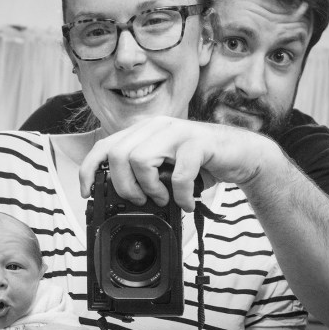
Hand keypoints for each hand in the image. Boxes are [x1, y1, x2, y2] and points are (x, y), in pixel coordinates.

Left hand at [79, 116, 271, 212]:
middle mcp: (157, 126)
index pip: (104, 146)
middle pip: (118, 155)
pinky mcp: (198, 143)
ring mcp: (177, 132)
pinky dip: (179, 195)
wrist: (241, 154)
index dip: (89, 169)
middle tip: (142, 200)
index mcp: (144, 132)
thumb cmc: (201, 164)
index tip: (87, 192)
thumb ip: (143, 174)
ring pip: (140, 160)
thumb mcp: (165, 169)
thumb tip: (121, 198)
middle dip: (124, 186)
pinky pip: (177, 173)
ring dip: (150, 188)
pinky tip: (185, 203)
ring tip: (164, 199)